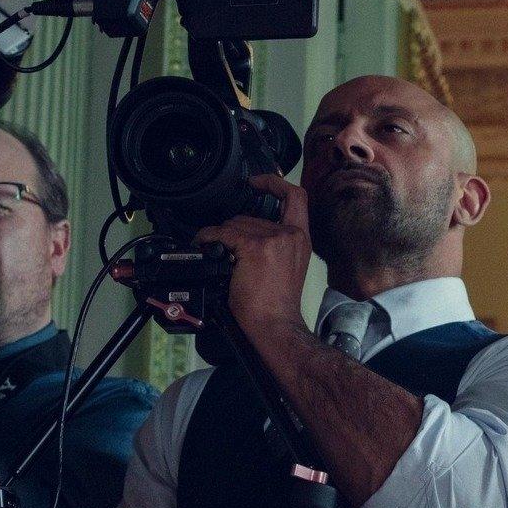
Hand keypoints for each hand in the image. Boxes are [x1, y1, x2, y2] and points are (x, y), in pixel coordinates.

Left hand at [196, 174, 314, 343]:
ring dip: (221, 238)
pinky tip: (207, 248)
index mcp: (300, 239)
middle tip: (226, 252)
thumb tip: (242, 236)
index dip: (274, 183)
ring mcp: (274, 239)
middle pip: (252, 216)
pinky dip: (209, 238)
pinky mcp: (255, 247)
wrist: (275, 325)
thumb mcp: (286, 267)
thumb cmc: (277, 305)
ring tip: (220, 258)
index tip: (257, 181)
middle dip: (233, 231)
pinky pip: (223, 233)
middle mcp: (290, 235)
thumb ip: (274, 245)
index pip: (295, 197)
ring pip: (236, 224)